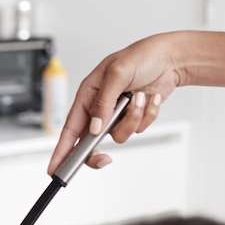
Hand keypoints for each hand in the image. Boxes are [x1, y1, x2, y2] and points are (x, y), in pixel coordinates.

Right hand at [50, 35, 187, 173]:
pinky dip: (147, 114)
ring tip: (139, 97)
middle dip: (98, 152)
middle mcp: (100, 107)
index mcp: (88, 95)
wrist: (169, 58)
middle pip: (91, 141)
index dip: (61, 150)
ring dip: (133, 119)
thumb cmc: (140, 57)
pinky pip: (139, 129)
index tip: (54, 168)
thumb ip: (103, 103)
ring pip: (120, 135)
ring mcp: (118, 114)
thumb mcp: (117, 74)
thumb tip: (94, 128)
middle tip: (105, 159)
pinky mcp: (135, 117)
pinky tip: (150, 98)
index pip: (70, 128)